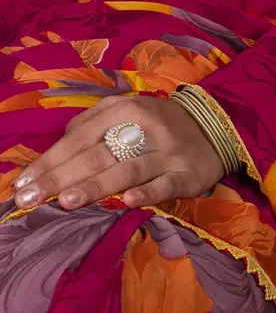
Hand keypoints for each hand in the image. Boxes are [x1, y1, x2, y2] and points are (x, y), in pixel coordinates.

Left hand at [13, 96, 224, 210]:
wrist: (214, 127)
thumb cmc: (159, 123)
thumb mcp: (127, 111)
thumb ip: (92, 124)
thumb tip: (55, 149)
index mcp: (125, 109)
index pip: (80, 137)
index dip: (50, 160)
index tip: (23, 183)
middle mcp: (145, 128)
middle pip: (98, 154)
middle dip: (61, 177)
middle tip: (30, 198)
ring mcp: (167, 152)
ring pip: (128, 169)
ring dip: (96, 185)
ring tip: (66, 201)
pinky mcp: (187, 174)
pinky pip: (165, 185)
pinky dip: (147, 193)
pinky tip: (127, 202)